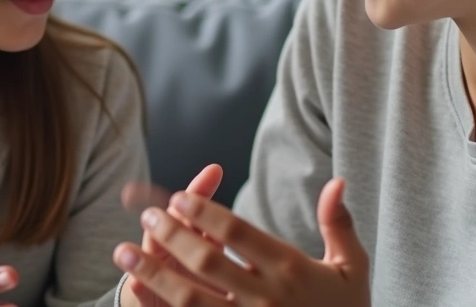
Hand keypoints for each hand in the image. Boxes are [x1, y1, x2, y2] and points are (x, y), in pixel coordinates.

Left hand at [114, 178, 369, 306]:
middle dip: (171, 235)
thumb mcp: (352, 270)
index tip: (179, 197)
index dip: (204, 212)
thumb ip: (339, 224)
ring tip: (123, 251)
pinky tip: (136, 291)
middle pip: (206, 262)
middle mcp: (267, 299)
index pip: (238, 232)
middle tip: (146, 216)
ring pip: (189, 298)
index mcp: (292, 270)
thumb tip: (336, 181)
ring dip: (152, 272)